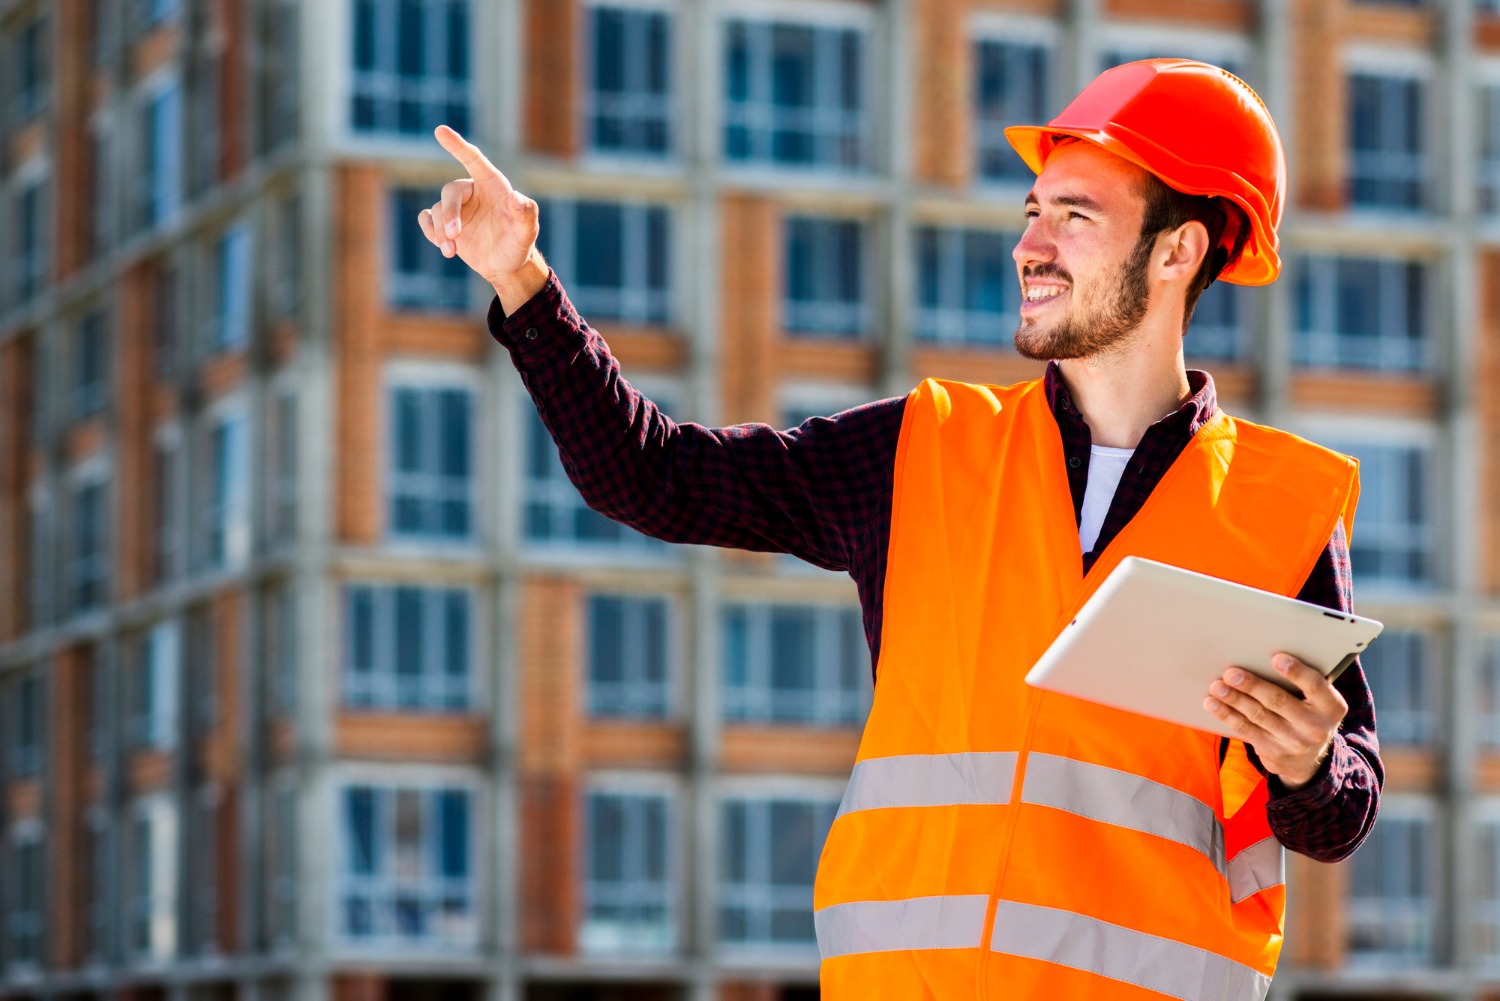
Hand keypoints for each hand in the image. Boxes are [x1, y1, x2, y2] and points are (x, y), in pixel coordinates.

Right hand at [420, 125, 548, 312]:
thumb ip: (526, 214)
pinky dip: (430, 231)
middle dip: (449, 214)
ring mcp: (457, 209)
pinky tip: (444, 247)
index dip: (457, 145)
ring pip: (437, 210)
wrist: (507, 265)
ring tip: (452, 251)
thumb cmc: (519, 244)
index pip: (473, 160)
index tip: (440, 130)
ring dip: (441, 231)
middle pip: (450, 191)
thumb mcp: (527, 232)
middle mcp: (472, 192)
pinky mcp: (444, 224)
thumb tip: (517, 198)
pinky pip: (426, 220)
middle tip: (453, 236)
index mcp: (492, 185)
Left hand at [1202, 653, 1346, 789]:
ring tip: (1217, 686)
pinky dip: (1227, 714)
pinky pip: (1246, 730)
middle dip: (1252, 686)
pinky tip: (1213, 703)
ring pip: (1258, 715)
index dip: (1296, 672)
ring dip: (1234, 699)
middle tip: (1231, 673)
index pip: (1315, 685)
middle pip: (1279, 701)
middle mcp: (1315, 726)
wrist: (1309, 761)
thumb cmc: (1308, 715)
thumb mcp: (1318, 702)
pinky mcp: (1274, 753)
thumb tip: (1263, 655)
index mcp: (1331, 707)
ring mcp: (1294, 742)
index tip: (1276, 658)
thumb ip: (1302, 683)